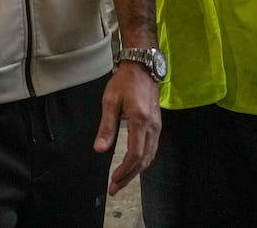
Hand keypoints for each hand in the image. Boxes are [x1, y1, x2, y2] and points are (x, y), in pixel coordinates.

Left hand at [96, 62, 160, 195]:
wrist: (142, 68)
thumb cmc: (125, 82)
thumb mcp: (110, 101)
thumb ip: (106, 127)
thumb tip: (99, 149)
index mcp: (140, 120)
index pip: (135, 154)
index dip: (124, 171)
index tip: (113, 181)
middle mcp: (152, 126)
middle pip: (143, 159)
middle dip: (129, 176)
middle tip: (115, 187)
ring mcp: (157, 126)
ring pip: (150, 156)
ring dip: (136, 171)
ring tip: (123, 180)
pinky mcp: (157, 125)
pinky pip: (152, 149)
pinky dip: (143, 161)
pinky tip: (135, 165)